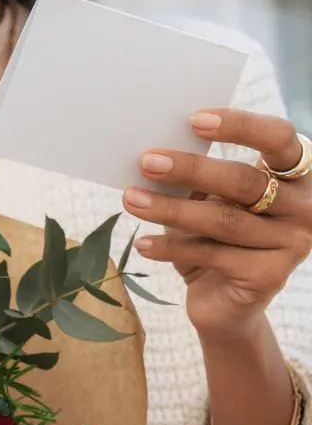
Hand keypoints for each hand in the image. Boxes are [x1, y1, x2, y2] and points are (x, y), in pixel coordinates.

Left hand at [122, 110, 311, 341]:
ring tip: (130, 200)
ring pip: (222, 220)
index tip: (194, 120)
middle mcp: (304, 207)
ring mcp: (292, 244)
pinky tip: (143, 244)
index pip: (279, 138)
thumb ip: (198, 178)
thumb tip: (153, 154)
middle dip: (190, 168)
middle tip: (147, 161)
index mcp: (296, 176)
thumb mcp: (209, 202)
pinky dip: (171, 247)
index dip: (240, 126)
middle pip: (244, 181)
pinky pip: (211, 255)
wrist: (225, 304)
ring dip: (170, 208)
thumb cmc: (215, 241)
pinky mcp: (269, 276)